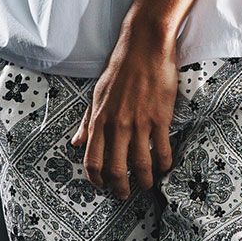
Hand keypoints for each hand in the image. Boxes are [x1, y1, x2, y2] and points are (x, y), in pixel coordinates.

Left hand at [71, 31, 177, 198]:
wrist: (145, 46)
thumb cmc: (120, 68)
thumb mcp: (96, 95)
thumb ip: (87, 122)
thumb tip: (76, 143)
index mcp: (99, 119)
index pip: (92, 160)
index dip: (96, 179)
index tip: (102, 186)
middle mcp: (117, 125)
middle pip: (115, 169)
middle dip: (120, 188)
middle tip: (125, 194)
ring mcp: (139, 123)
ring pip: (141, 164)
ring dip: (144, 180)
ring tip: (147, 185)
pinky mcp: (160, 118)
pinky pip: (162, 150)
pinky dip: (164, 164)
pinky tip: (165, 167)